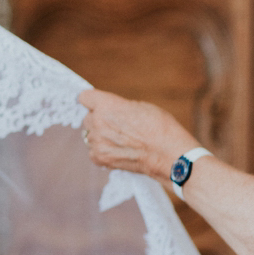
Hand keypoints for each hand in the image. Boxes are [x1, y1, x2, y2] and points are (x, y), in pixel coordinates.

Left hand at [78, 89, 198, 180]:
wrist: (168, 154)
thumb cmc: (160, 128)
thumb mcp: (141, 106)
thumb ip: (119, 106)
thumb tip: (110, 109)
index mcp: (106, 105)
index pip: (85, 97)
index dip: (92, 100)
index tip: (97, 103)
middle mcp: (97, 122)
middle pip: (88, 117)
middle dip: (99, 119)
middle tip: (116, 125)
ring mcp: (97, 141)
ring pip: (90, 134)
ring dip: (100, 136)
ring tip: (120, 140)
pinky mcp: (99, 157)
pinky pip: (93, 151)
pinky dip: (102, 151)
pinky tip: (117, 150)